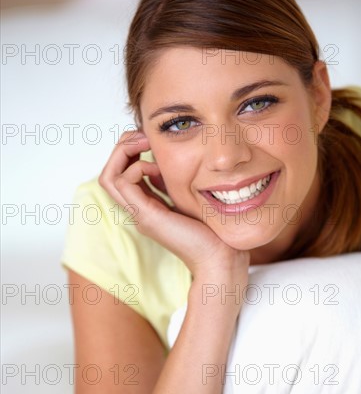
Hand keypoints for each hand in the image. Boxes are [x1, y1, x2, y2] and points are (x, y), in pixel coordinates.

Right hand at [99, 131, 248, 277]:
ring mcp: (139, 214)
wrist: (218, 256)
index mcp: (145, 205)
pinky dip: (137, 167)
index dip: (130, 151)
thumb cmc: (209, 229)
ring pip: (108, 177)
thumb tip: (155, 162)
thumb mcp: (184, 196)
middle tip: (143, 136)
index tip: (151, 141)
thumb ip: (167, 183)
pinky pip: (123, 183)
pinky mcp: (146, 216)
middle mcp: (137, 209)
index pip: (120, 174)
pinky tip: (157, 168)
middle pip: (108, 173)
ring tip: (145, 144)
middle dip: (122, 147)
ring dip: (124, 153)